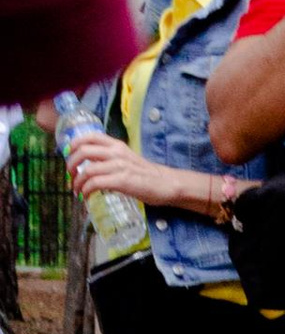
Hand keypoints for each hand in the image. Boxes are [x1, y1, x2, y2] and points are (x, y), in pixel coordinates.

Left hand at [62, 133, 184, 210]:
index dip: (73, 144)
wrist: (167, 184)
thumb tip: (89, 165)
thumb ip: (110, 158)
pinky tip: (86, 196)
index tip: (68, 156)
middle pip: (83, 151)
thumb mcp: (127, 159)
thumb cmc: (146, 175)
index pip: (89, 136)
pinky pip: (95, 183)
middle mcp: (117, 152)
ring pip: (87, 170)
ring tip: (77, 191)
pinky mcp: (122, 181)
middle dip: (70, 164)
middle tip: (70, 175)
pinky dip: (86, 191)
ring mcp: (119, 166)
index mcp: (117, 145)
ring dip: (77, 182)